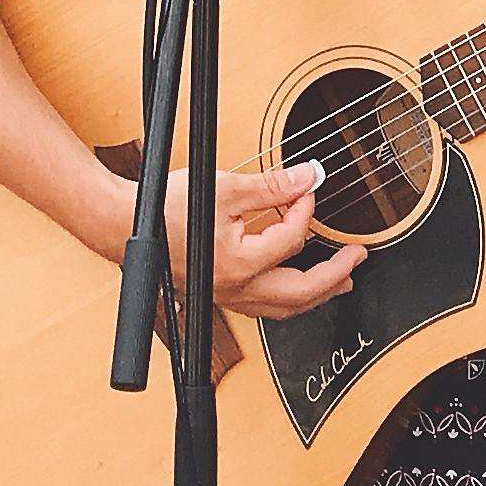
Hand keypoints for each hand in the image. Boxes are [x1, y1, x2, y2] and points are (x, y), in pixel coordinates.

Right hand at [113, 162, 365, 323]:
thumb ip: (273, 185)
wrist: (127, 225)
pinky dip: (286, 297)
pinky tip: (292, 286)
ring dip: (315, 294)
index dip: (305, 208)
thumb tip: (307, 177)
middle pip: (300, 293)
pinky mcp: (218, 294)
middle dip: (335, 275)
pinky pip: (262, 306)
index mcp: (241, 264)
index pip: (292, 238)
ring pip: (283, 308)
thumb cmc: (167, 209)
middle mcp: (236, 289)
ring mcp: (227, 296)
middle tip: (357, 257)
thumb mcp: (227, 187)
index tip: (307, 188)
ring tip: (339, 281)